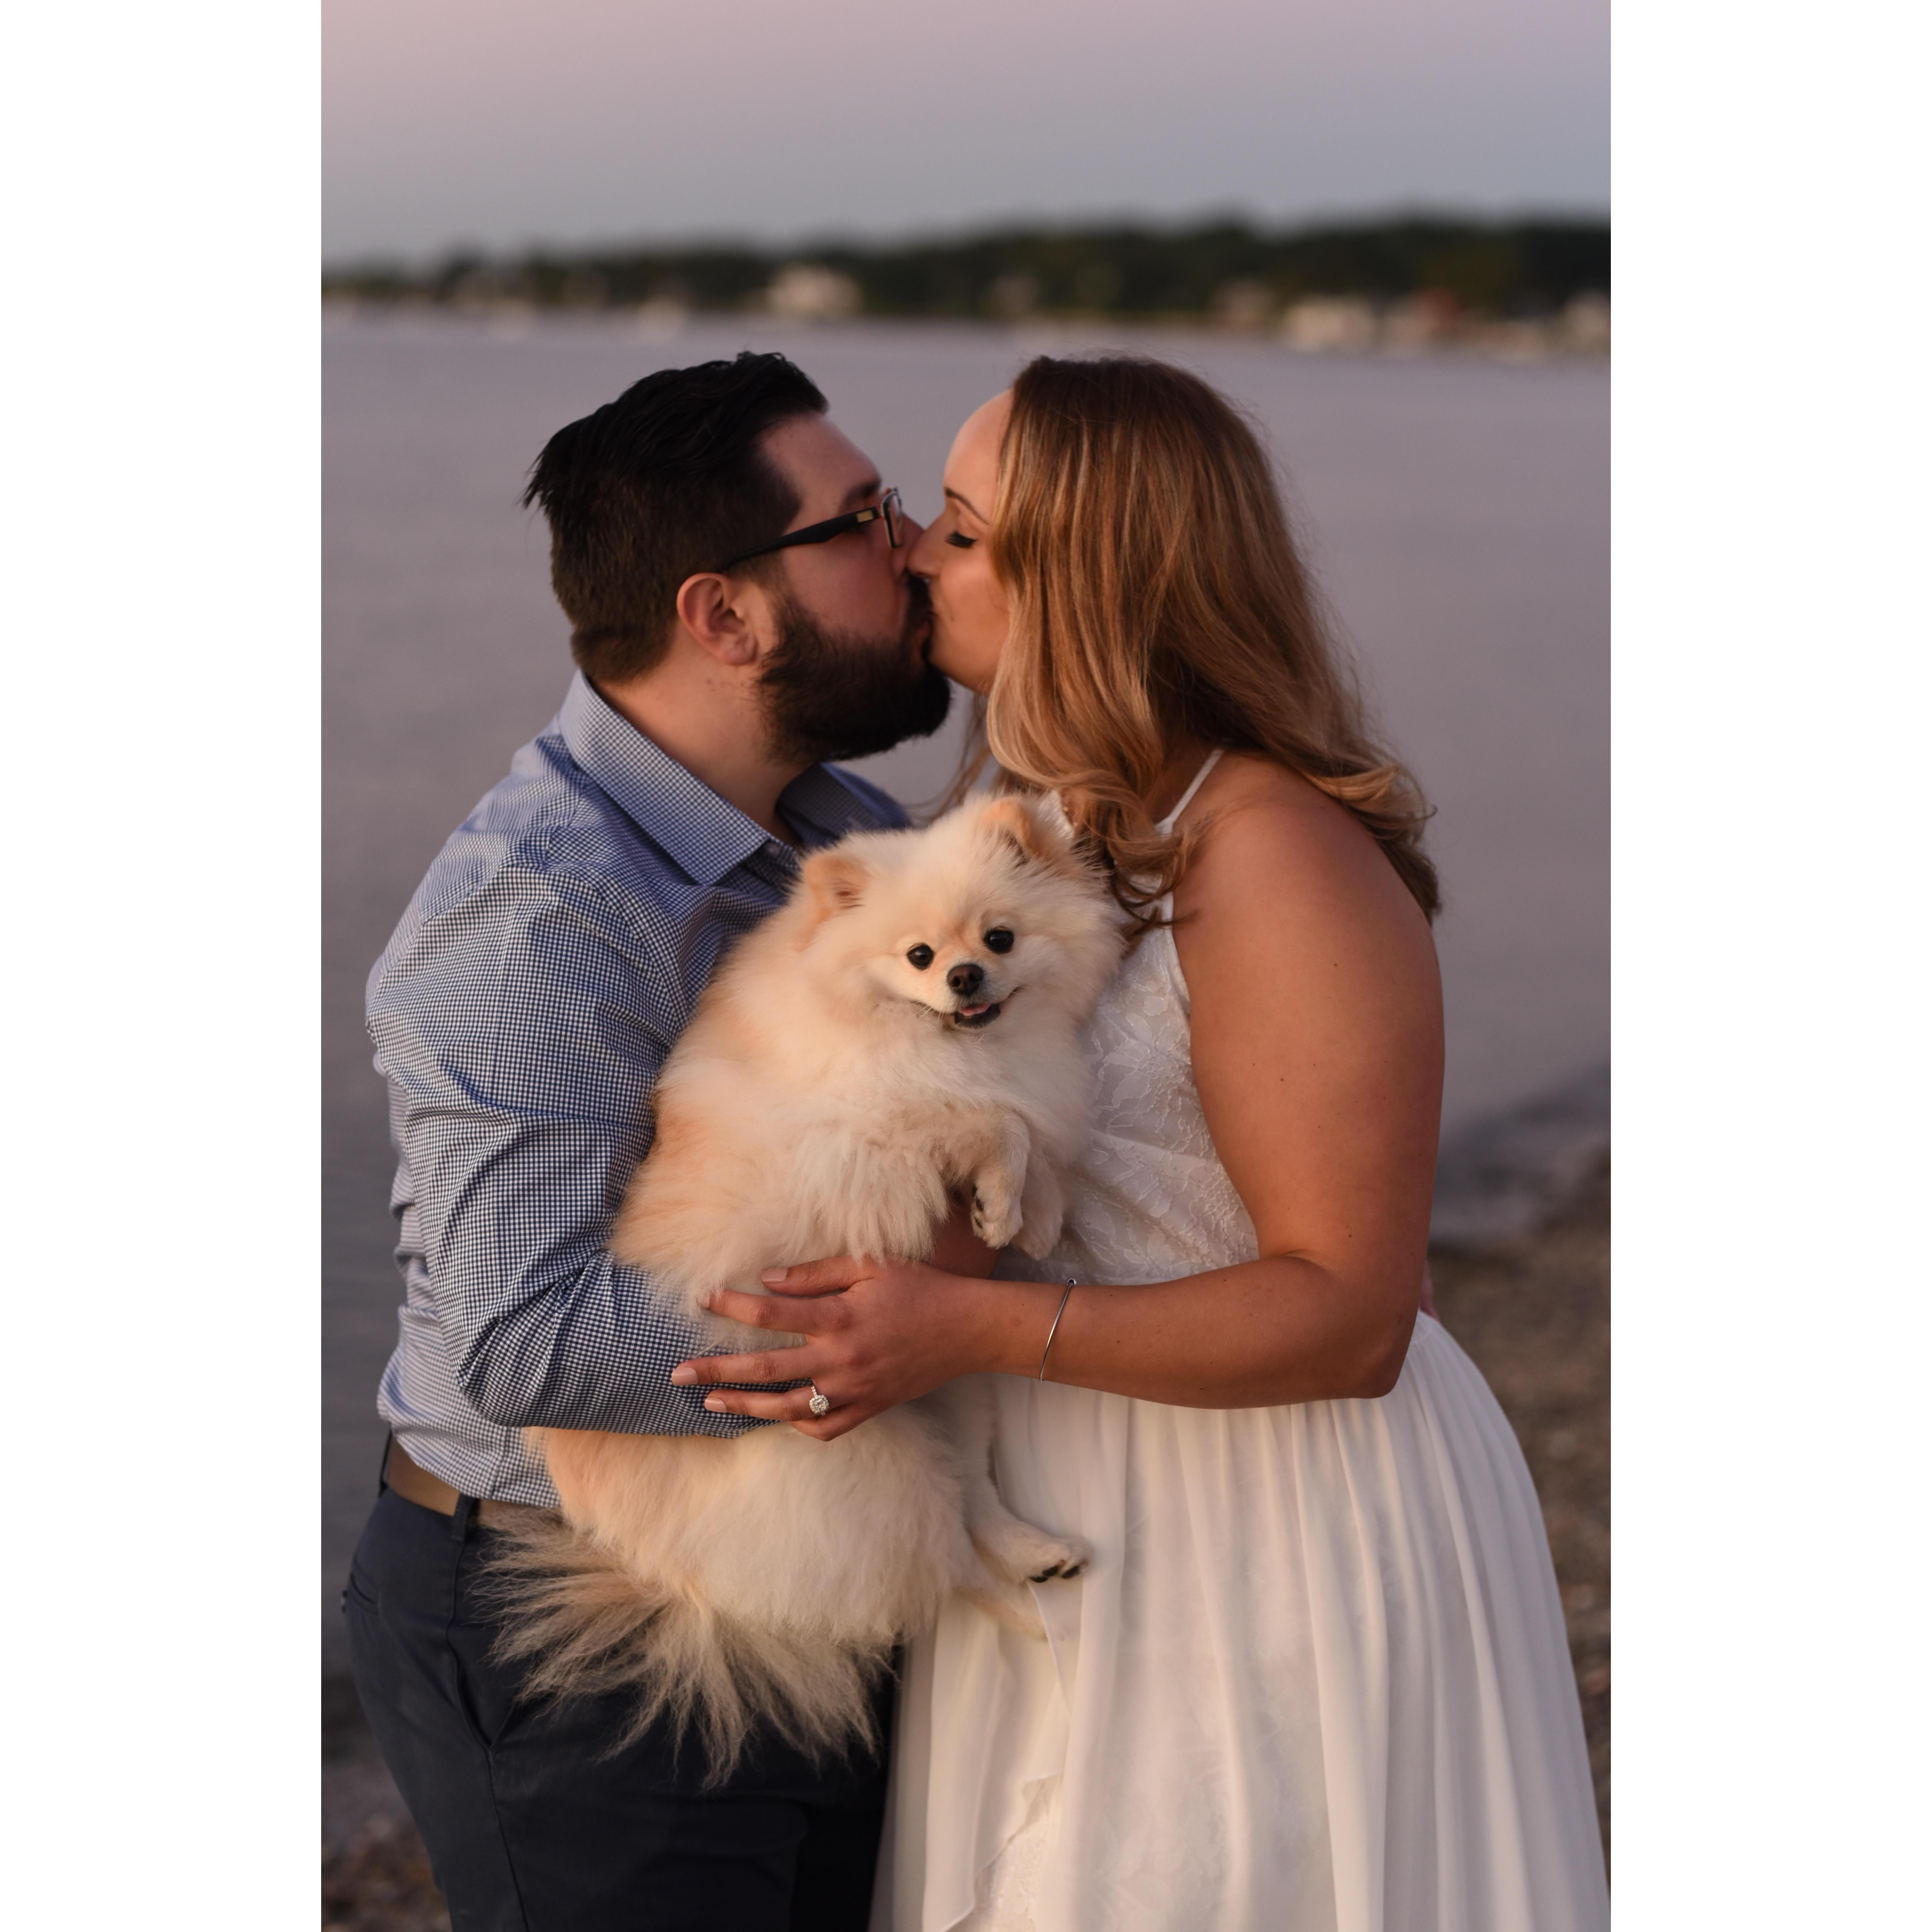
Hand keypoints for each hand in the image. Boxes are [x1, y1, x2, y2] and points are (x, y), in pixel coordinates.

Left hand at [668, 1255, 1017, 1440]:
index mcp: (839, 1318)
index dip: (732, 1305)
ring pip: (786, 1408)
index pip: (771, 1313)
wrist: (968, 1330)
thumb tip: (768, 1281)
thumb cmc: (920, 1289)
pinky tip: (775, 1416)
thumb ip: (817, 1274)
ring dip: (744, 1405)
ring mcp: (853, 1390)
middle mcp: (841, 1359)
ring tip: (710, 1401)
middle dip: (716, 1371)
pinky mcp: (868, 1408)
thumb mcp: (871, 1266)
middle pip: (765, 1369)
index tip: (702, 1299)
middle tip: (676, 1374)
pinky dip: (795, 1425)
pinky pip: (823, 1428)